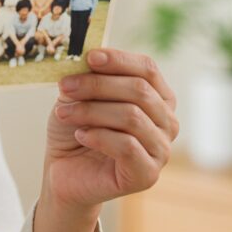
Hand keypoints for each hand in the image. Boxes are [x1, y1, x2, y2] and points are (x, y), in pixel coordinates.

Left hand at [44, 48, 178, 208]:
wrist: (65, 172)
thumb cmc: (77, 129)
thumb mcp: (80, 95)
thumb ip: (90, 75)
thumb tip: (91, 56)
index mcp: (158, 98)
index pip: (148, 69)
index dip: (119, 60)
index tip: (89, 57)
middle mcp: (167, 123)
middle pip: (139, 90)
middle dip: (97, 85)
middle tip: (65, 85)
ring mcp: (161, 151)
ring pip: (132, 116)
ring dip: (91, 111)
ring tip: (64, 113)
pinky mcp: (147, 174)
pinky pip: (127, 146)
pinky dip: (98, 136)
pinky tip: (80, 135)